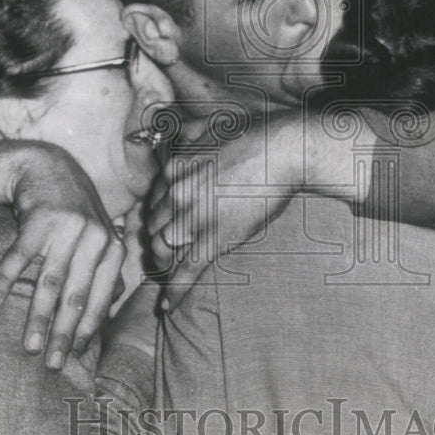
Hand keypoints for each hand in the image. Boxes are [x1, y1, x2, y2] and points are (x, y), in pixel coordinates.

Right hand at [0, 144, 126, 369]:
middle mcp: (95, 239)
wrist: (48, 169)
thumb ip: (106, 269)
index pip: (101, 298)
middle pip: (76, 296)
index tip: (76, 357)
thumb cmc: (75, 213)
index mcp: (112, 249)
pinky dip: (4, 280)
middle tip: (52, 365)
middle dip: (64, 334)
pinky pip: (19, 257)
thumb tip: (115, 305)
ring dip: (36, 317)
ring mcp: (67, 228)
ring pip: (49, 282)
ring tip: (27, 345)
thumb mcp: (99, 237)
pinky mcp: (39, 219)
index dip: (88, 329)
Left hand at [146, 114, 305, 299]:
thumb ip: (187, 134)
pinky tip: (167, 307)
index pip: (152, 203)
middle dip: (157, 243)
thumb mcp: (210, 127)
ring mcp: (194, 218)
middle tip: (162, 255)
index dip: (157, 219)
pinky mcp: (214, 238)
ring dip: (164, 265)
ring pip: (164, 251)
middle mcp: (176, 195)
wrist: (282, 150)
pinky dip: (175, 292)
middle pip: (154, 228)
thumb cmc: (254, 136)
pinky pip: (187, 271)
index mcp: (173, 170)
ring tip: (167, 274)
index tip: (161, 227)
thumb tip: (173, 131)